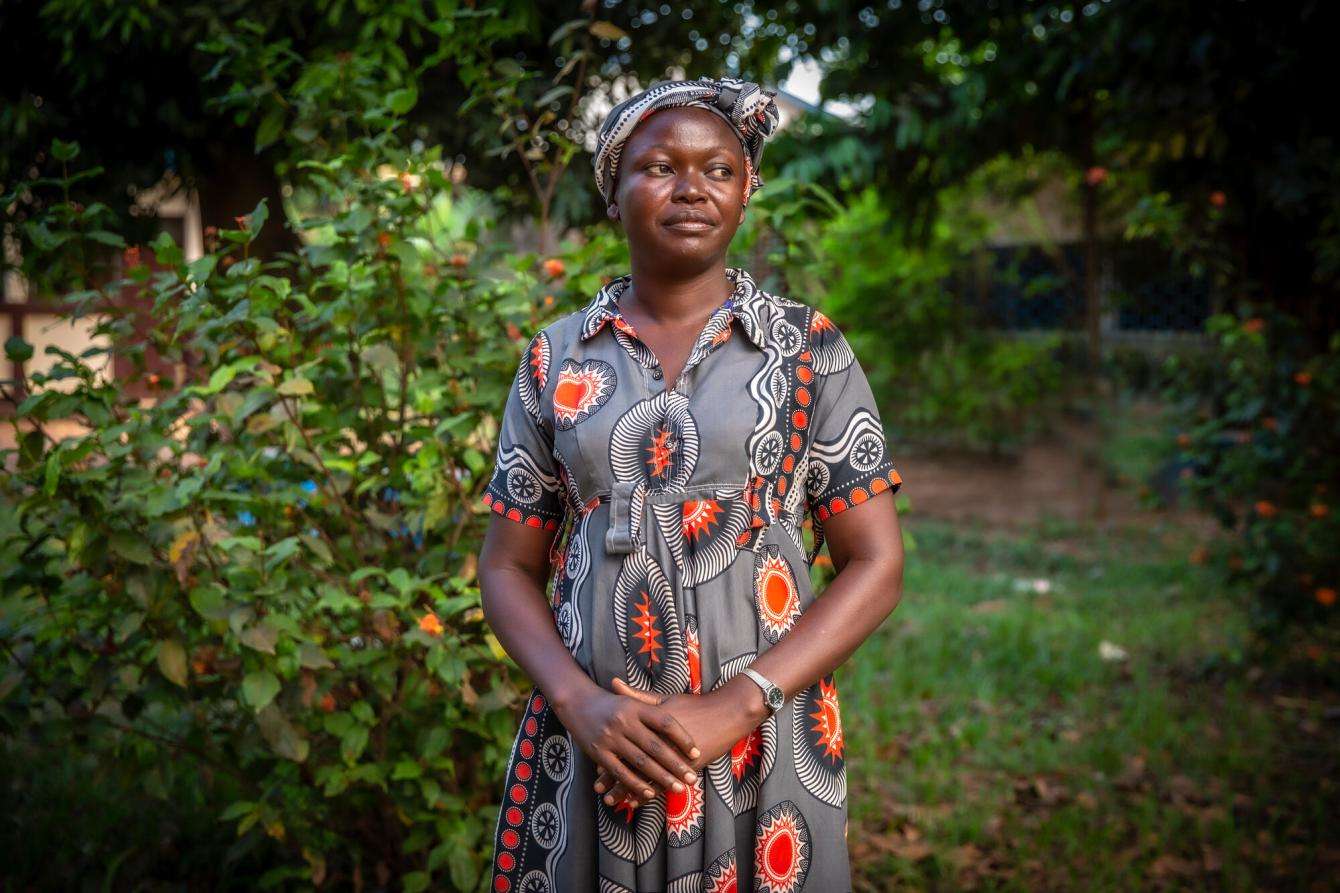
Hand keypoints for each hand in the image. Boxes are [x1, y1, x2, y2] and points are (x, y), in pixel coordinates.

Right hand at [551, 679, 700, 805]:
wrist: (577, 701)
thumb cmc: (610, 702)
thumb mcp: (631, 700)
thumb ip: (652, 707)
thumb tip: (682, 717)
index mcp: (636, 707)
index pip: (665, 722)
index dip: (682, 738)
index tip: (696, 752)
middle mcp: (624, 721)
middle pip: (656, 746)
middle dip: (675, 764)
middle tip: (691, 778)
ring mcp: (611, 737)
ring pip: (640, 762)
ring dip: (660, 778)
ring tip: (677, 788)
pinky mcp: (599, 752)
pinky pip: (620, 771)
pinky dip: (635, 784)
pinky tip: (649, 793)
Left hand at [594, 676, 766, 808]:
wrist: (725, 714)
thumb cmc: (693, 705)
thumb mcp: (663, 699)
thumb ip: (636, 696)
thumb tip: (613, 683)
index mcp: (650, 725)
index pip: (625, 744)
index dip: (609, 756)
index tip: (594, 766)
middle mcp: (659, 743)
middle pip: (631, 764)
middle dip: (613, 778)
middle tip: (598, 789)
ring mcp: (673, 757)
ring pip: (644, 779)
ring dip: (626, 791)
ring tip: (611, 801)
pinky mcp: (686, 768)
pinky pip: (663, 785)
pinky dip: (648, 793)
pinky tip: (637, 801)